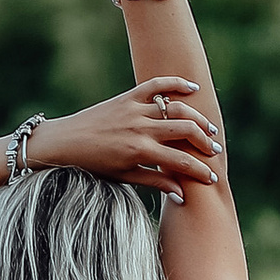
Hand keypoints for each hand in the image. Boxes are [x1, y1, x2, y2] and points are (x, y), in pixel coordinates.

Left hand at [28, 80, 221, 199]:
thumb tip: (182, 196)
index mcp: (140, 152)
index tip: (213, 178)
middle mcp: (140, 128)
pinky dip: (176, 83)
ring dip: (197, 118)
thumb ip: (155, 181)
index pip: (180, 162)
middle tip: (215, 151)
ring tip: (209, 128)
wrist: (64, 143)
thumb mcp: (124, 177)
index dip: (200, 171)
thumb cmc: (93, 165)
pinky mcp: (128, 97)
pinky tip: (193, 88)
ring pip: (176, 109)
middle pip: (185, 131)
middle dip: (205, 142)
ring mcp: (135, 109)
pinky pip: (157, 85)